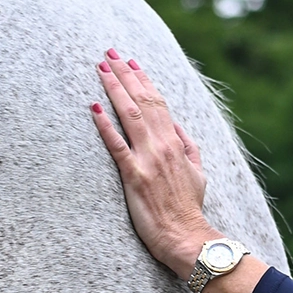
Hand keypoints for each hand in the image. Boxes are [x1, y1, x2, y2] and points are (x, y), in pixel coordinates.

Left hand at [90, 49, 214, 275]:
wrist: (187, 237)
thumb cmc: (189, 210)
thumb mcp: (198, 174)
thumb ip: (190, 149)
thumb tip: (179, 129)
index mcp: (176, 144)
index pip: (159, 103)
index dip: (143, 80)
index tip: (131, 63)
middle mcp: (162, 146)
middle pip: (142, 101)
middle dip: (124, 75)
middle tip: (109, 54)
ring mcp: (148, 160)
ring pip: (130, 115)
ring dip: (114, 89)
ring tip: (101, 69)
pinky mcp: (134, 177)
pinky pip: (117, 146)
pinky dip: (105, 125)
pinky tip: (94, 108)